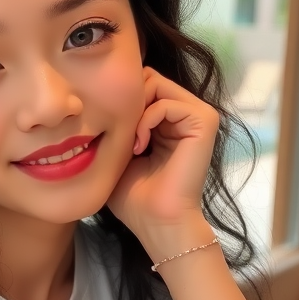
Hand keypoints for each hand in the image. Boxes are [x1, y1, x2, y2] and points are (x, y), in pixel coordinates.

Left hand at [107, 67, 219, 253]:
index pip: (141, 84)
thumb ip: (113, 125)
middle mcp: (186, 113)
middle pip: (147, 78)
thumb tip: (93, 98)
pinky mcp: (205, 121)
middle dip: (126, 104)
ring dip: (134, 114)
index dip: (120, 101)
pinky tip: (140, 146)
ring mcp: (198, 115)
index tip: (111, 134)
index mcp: (169, 119)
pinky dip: (146, 121)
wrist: (157, 221)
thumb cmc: (135, 197)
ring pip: (155, 84)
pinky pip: (167, 102)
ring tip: (131, 145)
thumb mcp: (117, 153)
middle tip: (121, 138)